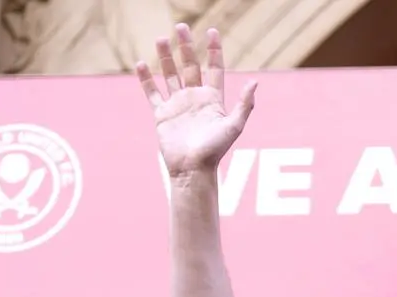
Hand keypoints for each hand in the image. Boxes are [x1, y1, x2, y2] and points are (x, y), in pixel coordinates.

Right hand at [136, 24, 256, 176]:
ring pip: (170, 75)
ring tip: (161, 38)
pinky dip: (146, 79)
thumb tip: (255, 82)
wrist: (192, 169)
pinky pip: (152, 93)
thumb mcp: (234, 126)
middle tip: (181, 27)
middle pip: (190, 65)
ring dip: (166, 57)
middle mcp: (194, 98)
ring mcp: (177, 105)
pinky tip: (141, 63)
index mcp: (212, 99)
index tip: (212, 32)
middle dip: (186, 46)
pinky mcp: (162, 114)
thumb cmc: (215, 150)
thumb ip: (244, 104)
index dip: (214, 50)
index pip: (214, 68)